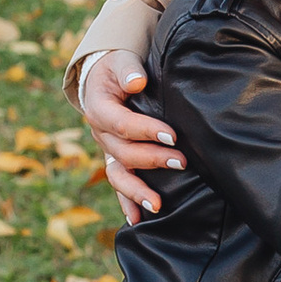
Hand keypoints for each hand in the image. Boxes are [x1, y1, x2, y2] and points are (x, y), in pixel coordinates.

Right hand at [80, 52, 179, 221]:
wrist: (105, 78)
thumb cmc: (118, 68)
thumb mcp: (121, 60)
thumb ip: (128, 69)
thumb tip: (137, 82)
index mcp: (99, 108)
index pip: (121, 123)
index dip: (146, 131)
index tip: (172, 135)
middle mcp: (99, 133)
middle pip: (123, 152)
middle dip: (153, 159)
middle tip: (181, 162)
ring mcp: (107, 150)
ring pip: (117, 175)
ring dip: (137, 191)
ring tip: (158, 205)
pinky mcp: (115, 160)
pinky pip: (119, 184)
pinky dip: (126, 203)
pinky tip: (137, 221)